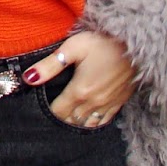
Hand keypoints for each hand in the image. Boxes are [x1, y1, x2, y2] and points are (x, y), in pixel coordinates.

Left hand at [22, 29, 137, 127]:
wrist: (138, 43)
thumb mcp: (73, 47)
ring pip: (87, 124)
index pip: (57, 112)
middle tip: (51, 113)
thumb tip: (28, 78)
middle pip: (71, 120)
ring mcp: (108, 104)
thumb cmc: (103, 41)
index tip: (40, 107)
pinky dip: (93, 122)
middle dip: (60, 118)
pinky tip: (88, 119)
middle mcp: (94, 102)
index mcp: (80, 91)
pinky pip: (104, 121)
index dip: (47, 111)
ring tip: (67, 117)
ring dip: (76, 122)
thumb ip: (50, 65)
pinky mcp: (120, 102)